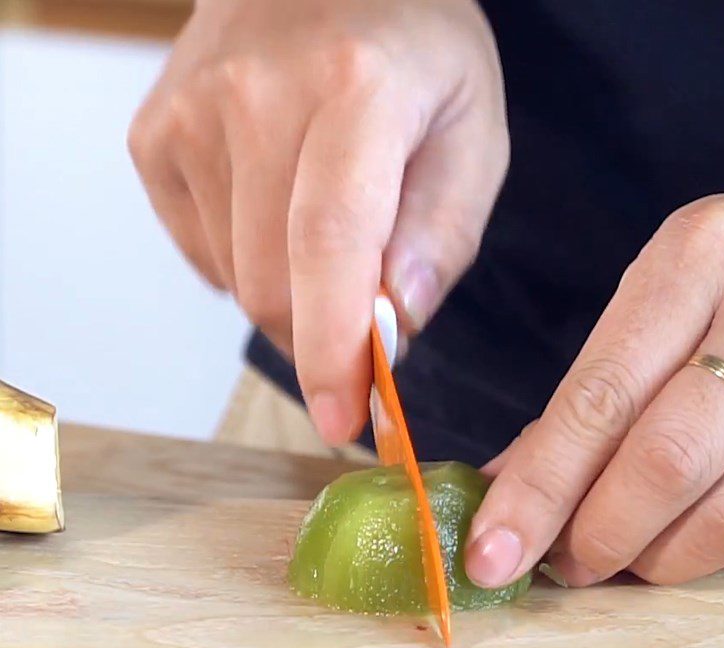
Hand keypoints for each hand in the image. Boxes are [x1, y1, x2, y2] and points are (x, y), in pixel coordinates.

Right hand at [128, 0, 507, 443]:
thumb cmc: (413, 55)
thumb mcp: (472, 135)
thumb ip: (440, 236)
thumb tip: (393, 325)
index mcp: (354, 88)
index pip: (328, 245)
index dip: (333, 350)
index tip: (342, 420)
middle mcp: (254, 94)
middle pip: (271, 286)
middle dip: (321, 338)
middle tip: (361, 329)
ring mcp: (189, 115)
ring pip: (236, 281)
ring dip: (291, 297)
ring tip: (325, 237)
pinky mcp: (155, 139)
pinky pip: (204, 256)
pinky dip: (250, 265)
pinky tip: (278, 213)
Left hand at [466, 180, 723, 586]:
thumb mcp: (657, 299)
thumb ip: (588, 395)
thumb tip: (506, 489)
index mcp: (695, 261)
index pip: (599, 399)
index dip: (539, 491)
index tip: (494, 555)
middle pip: (667, 462)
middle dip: (600, 536)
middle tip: (567, 565)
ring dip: (663, 558)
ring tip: (626, 557)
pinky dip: (720, 550)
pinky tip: (688, 534)